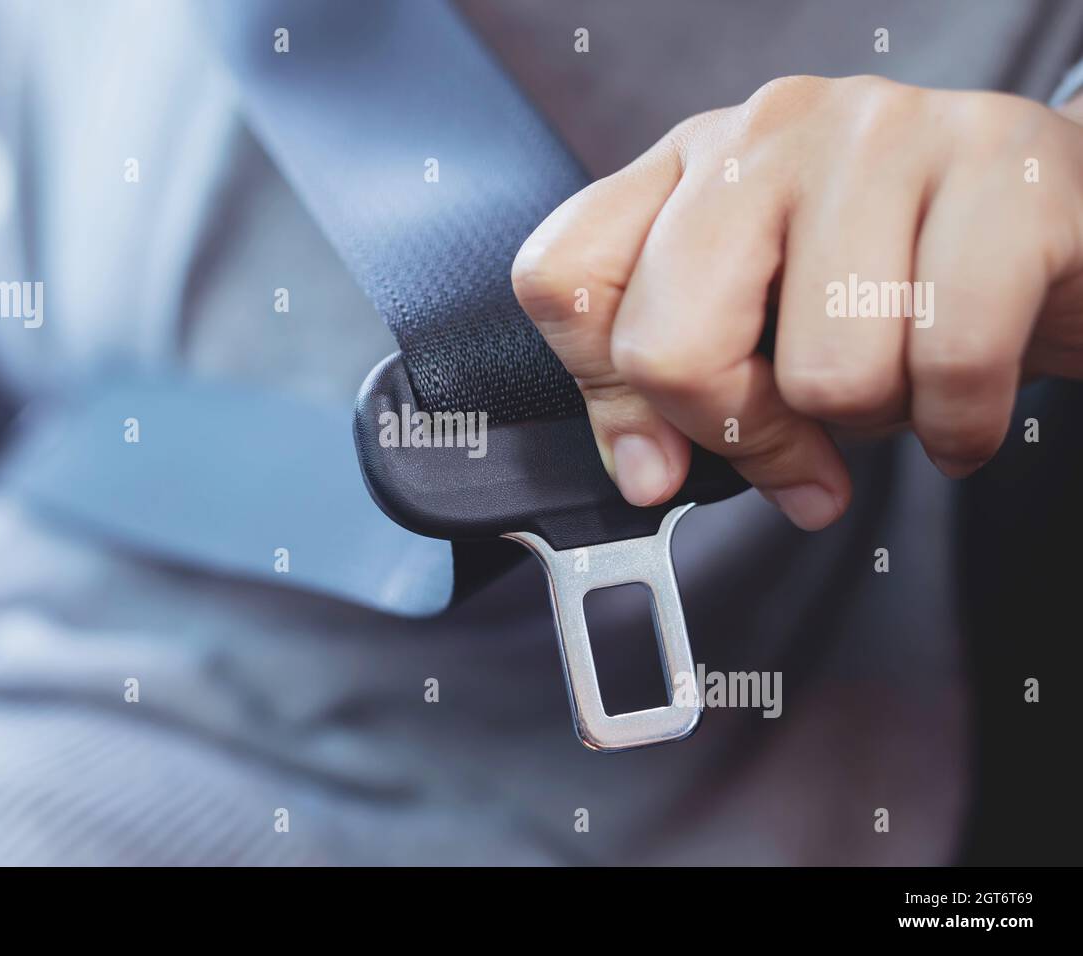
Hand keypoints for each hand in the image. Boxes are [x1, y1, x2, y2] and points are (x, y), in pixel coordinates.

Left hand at [512, 74, 1082, 528]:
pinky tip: (965, 406)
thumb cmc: (901, 282)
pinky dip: (960, 425)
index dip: (604, 393)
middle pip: (667, 344)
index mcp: (687, 167)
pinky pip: (946, 363)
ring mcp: (881, 136)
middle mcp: (766, 132)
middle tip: (804, 429)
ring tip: (901, 372)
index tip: (666, 445)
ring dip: (872, 420)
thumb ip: (679, 392)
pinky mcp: (1002, 171)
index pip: (562, 279)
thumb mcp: (763, 329)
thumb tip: (646, 476)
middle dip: (744, 429)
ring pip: (821, 373)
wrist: (1068, 228)